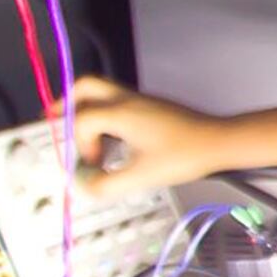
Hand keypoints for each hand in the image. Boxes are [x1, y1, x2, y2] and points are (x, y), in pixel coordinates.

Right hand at [65, 74, 224, 194]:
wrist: (221, 142)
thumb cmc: (186, 155)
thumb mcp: (143, 176)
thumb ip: (108, 185)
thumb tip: (86, 189)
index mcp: (121, 112)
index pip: (81, 119)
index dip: (78, 144)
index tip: (92, 164)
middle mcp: (129, 100)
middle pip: (85, 87)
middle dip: (66, 105)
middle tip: (55, 124)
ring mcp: (142, 101)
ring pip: (103, 92)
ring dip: (87, 112)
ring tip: (83, 138)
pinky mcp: (153, 107)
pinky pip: (119, 103)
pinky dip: (106, 116)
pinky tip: (113, 141)